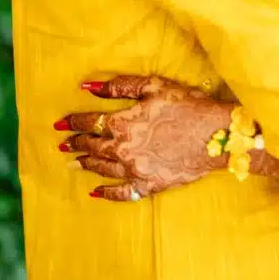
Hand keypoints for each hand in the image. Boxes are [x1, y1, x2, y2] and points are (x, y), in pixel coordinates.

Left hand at [56, 76, 232, 200]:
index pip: (91, 121)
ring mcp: (136, 170)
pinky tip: (96, 192)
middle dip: (76, 143)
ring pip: (103, 168)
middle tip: (63, 143)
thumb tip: (91, 87)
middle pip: (93, 147)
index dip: (74, 121)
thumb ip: (121, 86)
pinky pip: (122, 192)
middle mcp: (124, 149)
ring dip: (87, 164)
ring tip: (74, 162)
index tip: (61, 122)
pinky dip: (107, 193)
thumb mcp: (155, 86)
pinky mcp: (149, 184)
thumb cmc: (189, 106)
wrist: (217, 136)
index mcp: (123, 123)